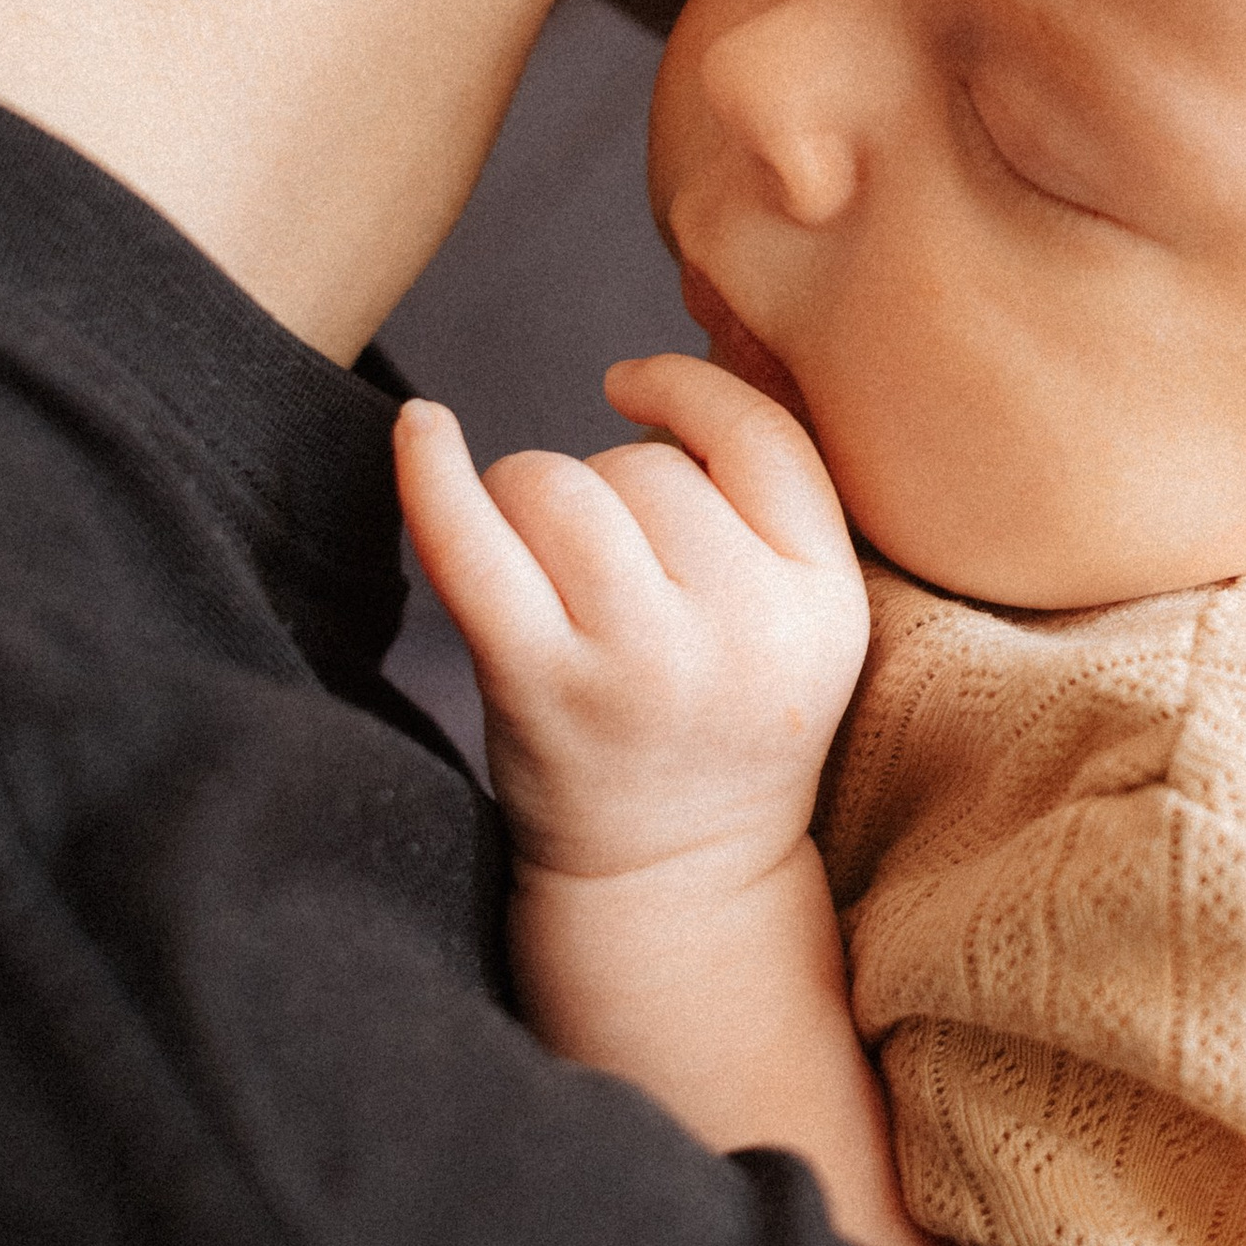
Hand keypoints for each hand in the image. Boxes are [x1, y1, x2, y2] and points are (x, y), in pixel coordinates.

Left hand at [393, 351, 870, 889]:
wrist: (674, 880)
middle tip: (611, 589)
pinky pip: (471, 538)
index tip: (630, 383)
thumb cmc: (721, 722)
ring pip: (559, 481)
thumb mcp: (803, 620)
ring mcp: (640, 658)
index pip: (760, 434)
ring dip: (532, 506)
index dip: (685, 391)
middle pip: (643, 465)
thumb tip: (669, 365)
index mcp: (826, 601)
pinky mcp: (541, 684)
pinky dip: (431, 471)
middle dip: (608, 496)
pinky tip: (419, 426)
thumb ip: (768, 504)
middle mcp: (744, 627)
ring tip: (549, 585)